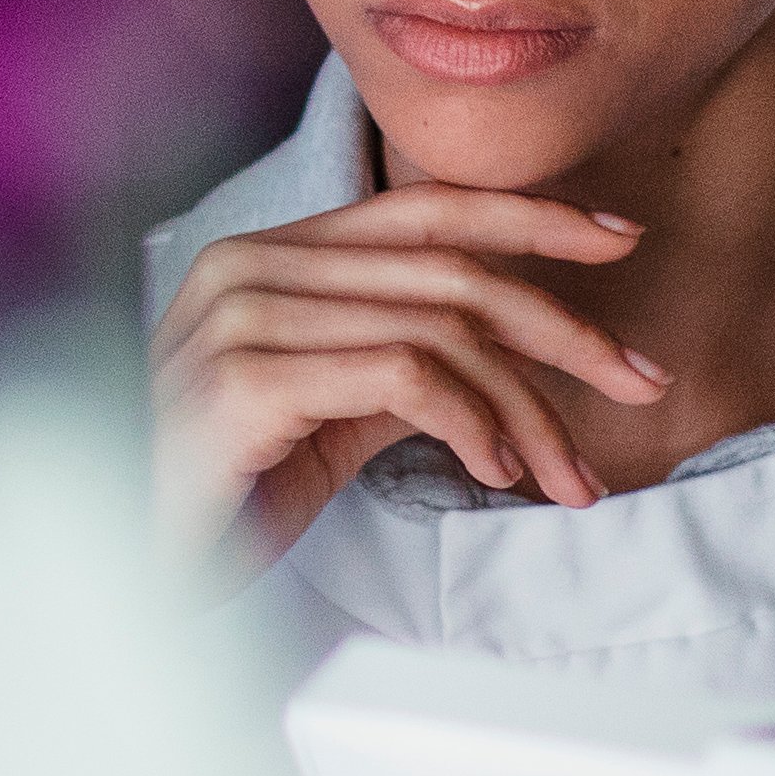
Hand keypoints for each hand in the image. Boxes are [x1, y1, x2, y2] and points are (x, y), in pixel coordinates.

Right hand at [148, 185, 669, 560]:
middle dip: (565, 325)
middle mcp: (249, 265)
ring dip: (529, 407)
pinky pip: (402, 376)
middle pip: (448, 269)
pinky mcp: (246, 380)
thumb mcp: (330, 413)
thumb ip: (399, 360)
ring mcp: (241, 318)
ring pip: (441, 329)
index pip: (421, 208)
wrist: (132, 567)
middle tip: (642, 379)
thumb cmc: (224, 497)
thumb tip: (507, 357)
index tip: (617, 236)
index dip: (528, 216)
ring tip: (569, 472)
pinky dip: (472, 421)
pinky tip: (498, 471)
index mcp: (267, 256)